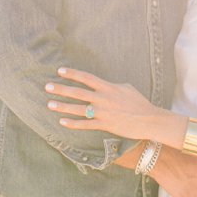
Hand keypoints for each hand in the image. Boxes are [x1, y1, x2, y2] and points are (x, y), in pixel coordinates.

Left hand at [45, 67, 176, 141]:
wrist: (149, 119)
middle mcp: (103, 99)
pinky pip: (85, 125)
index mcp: (108, 87)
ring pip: (78, 109)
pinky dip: (73, 124)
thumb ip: (112, 86)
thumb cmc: (139, 103)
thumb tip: (103, 85)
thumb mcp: (126, 88)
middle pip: (78, 92)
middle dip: (61, 89)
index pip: (86, 78)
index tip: (60, 71)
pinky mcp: (105, 125)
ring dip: (62, 106)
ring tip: (49, 104)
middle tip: (47, 86)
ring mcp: (103, 112)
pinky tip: (62, 122)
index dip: (72, 74)